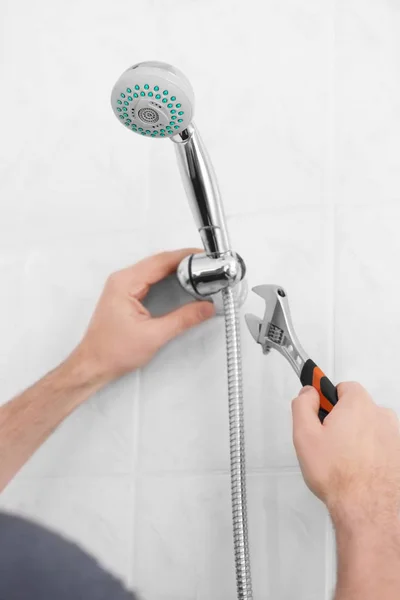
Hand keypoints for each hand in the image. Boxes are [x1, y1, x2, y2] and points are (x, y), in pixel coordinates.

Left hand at [73, 249, 214, 384]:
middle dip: (183, 260)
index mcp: (125, 283)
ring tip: (198, 270)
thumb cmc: (112, 352)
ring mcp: (122, 286)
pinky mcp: (126, 294)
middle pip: (158, 261)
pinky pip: (150, 277)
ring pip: (154, 268)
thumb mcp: (155, 335)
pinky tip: (180, 281)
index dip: (185, 257)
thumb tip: (205, 308)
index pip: (161, 262)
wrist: (94, 364)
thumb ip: (184, 319)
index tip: (203, 257)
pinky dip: (167, 277)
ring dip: (176, 268)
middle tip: (206, 264)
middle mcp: (122, 280)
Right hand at [292, 383, 399, 525]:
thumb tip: (308, 393)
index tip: (321, 413)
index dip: (329, 400)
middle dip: (344, 421)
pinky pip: (383, 447)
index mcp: (358, 405)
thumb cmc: (339, 474)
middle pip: (358, 408)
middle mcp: (381, 415)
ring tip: (345, 461)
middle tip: (329, 443)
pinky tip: (360, 470)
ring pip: (371, 428)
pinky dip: (372, 454)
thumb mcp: (304, 435)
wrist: (368, 508)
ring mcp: (395, 436)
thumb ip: (303, 406)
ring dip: (359, 438)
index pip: (344, 387)